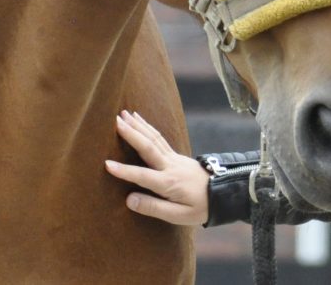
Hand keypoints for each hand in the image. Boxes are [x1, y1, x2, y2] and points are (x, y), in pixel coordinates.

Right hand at [105, 109, 209, 225]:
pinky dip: (147, 127)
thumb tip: (129, 200)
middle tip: (114, 121)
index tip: (106, 164)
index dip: (124, 171)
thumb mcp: (179, 216)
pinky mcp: (176, 155)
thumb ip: (153, 208)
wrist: (224, 193)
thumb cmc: (200, 207)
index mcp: (169, 184)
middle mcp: (170, 166)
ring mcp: (174, 158)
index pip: (143, 176)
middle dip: (131, 134)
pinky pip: (159, 138)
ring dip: (138, 125)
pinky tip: (138, 118)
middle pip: (148, 147)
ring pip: (154, 138)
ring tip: (123, 114)